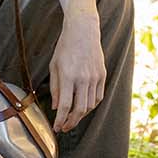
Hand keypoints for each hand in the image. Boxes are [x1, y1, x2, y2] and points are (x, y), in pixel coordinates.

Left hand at [48, 14, 104, 132]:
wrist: (83, 30)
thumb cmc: (65, 47)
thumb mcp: (54, 66)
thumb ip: (55, 88)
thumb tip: (56, 107)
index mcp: (68, 76)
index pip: (65, 106)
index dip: (60, 120)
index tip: (57, 128)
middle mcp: (83, 78)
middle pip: (79, 109)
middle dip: (71, 122)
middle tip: (64, 127)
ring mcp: (95, 77)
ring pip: (90, 105)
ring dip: (81, 115)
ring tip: (73, 118)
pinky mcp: (102, 75)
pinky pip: (98, 96)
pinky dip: (92, 105)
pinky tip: (84, 106)